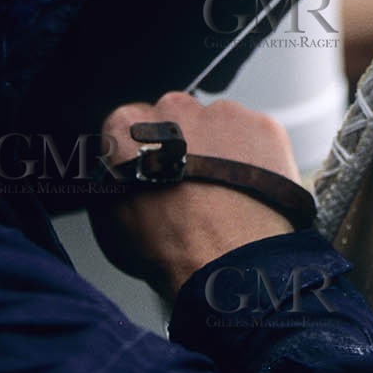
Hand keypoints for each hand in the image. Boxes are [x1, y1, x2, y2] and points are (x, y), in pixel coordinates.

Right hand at [90, 91, 299, 303]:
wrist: (227, 263)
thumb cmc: (168, 248)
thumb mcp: (109, 221)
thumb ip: (110, 181)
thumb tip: (115, 177)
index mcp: (128, 126)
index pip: (131, 123)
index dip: (144, 151)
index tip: (154, 168)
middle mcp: (175, 109)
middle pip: (177, 116)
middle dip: (183, 143)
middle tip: (192, 185)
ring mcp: (223, 114)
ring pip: (220, 124)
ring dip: (220, 149)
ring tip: (224, 192)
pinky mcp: (263, 126)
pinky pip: (256, 137)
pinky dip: (254, 158)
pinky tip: (248, 189)